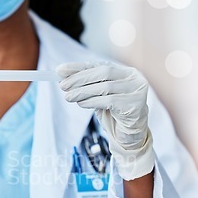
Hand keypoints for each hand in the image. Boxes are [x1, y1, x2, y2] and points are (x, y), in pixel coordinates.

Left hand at [56, 61, 154, 179]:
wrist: (130, 132)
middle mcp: (134, 78)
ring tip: (69, 97)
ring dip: (83, 92)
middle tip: (62, 86)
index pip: (100, 65)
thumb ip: (86, 83)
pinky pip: (109, 101)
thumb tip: (62, 73)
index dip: (79, 67)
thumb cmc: (114, 111)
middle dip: (80, 79)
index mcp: (126, 71)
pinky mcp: (134, 105)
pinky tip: (81, 104)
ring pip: (105, 87)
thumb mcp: (100, 95)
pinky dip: (92, 101)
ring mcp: (137, 91)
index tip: (61, 70)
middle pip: (103, 73)